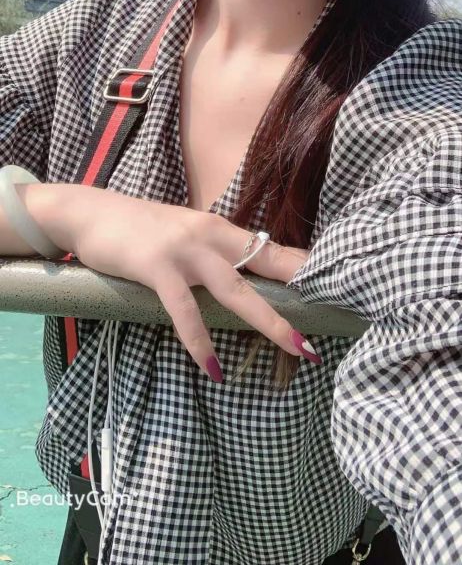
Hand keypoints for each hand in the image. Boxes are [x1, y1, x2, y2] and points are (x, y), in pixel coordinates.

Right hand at [38, 184, 318, 377]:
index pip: (272, 248)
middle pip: (266, 266)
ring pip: (236, 290)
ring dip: (269, 322)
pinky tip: (214, 368)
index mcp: (220, 229)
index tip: (337, 285)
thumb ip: (213, 254)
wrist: (91, 212)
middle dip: (300, 297)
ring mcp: (185, 250)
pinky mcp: (157, 267)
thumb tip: (242, 278)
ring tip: (296, 350)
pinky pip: (184, 310)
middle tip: (331, 324)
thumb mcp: (184, 236)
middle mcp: (210, 235)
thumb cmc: (139, 230)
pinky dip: (200, 341)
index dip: (305, 267)